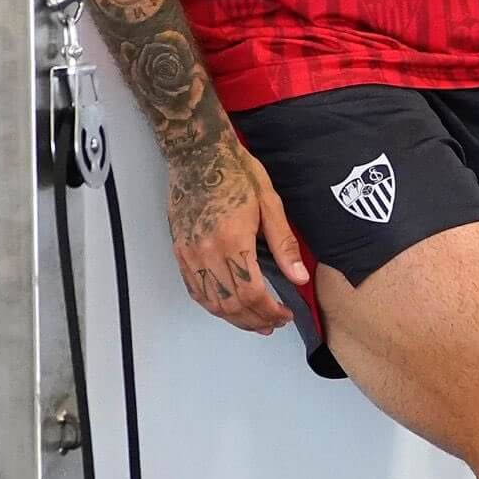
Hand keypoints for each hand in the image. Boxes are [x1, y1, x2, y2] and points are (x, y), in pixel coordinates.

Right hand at [166, 136, 310, 334]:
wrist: (198, 155)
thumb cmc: (238, 173)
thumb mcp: (269, 202)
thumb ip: (283, 244)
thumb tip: (298, 278)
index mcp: (233, 241)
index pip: (252, 293)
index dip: (270, 310)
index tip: (285, 314)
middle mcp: (207, 254)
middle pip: (231, 304)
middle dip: (255, 320)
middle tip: (274, 323)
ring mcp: (189, 255)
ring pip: (212, 303)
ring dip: (234, 319)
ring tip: (255, 323)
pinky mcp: (179, 252)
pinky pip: (195, 290)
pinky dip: (212, 306)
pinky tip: (227, 308)